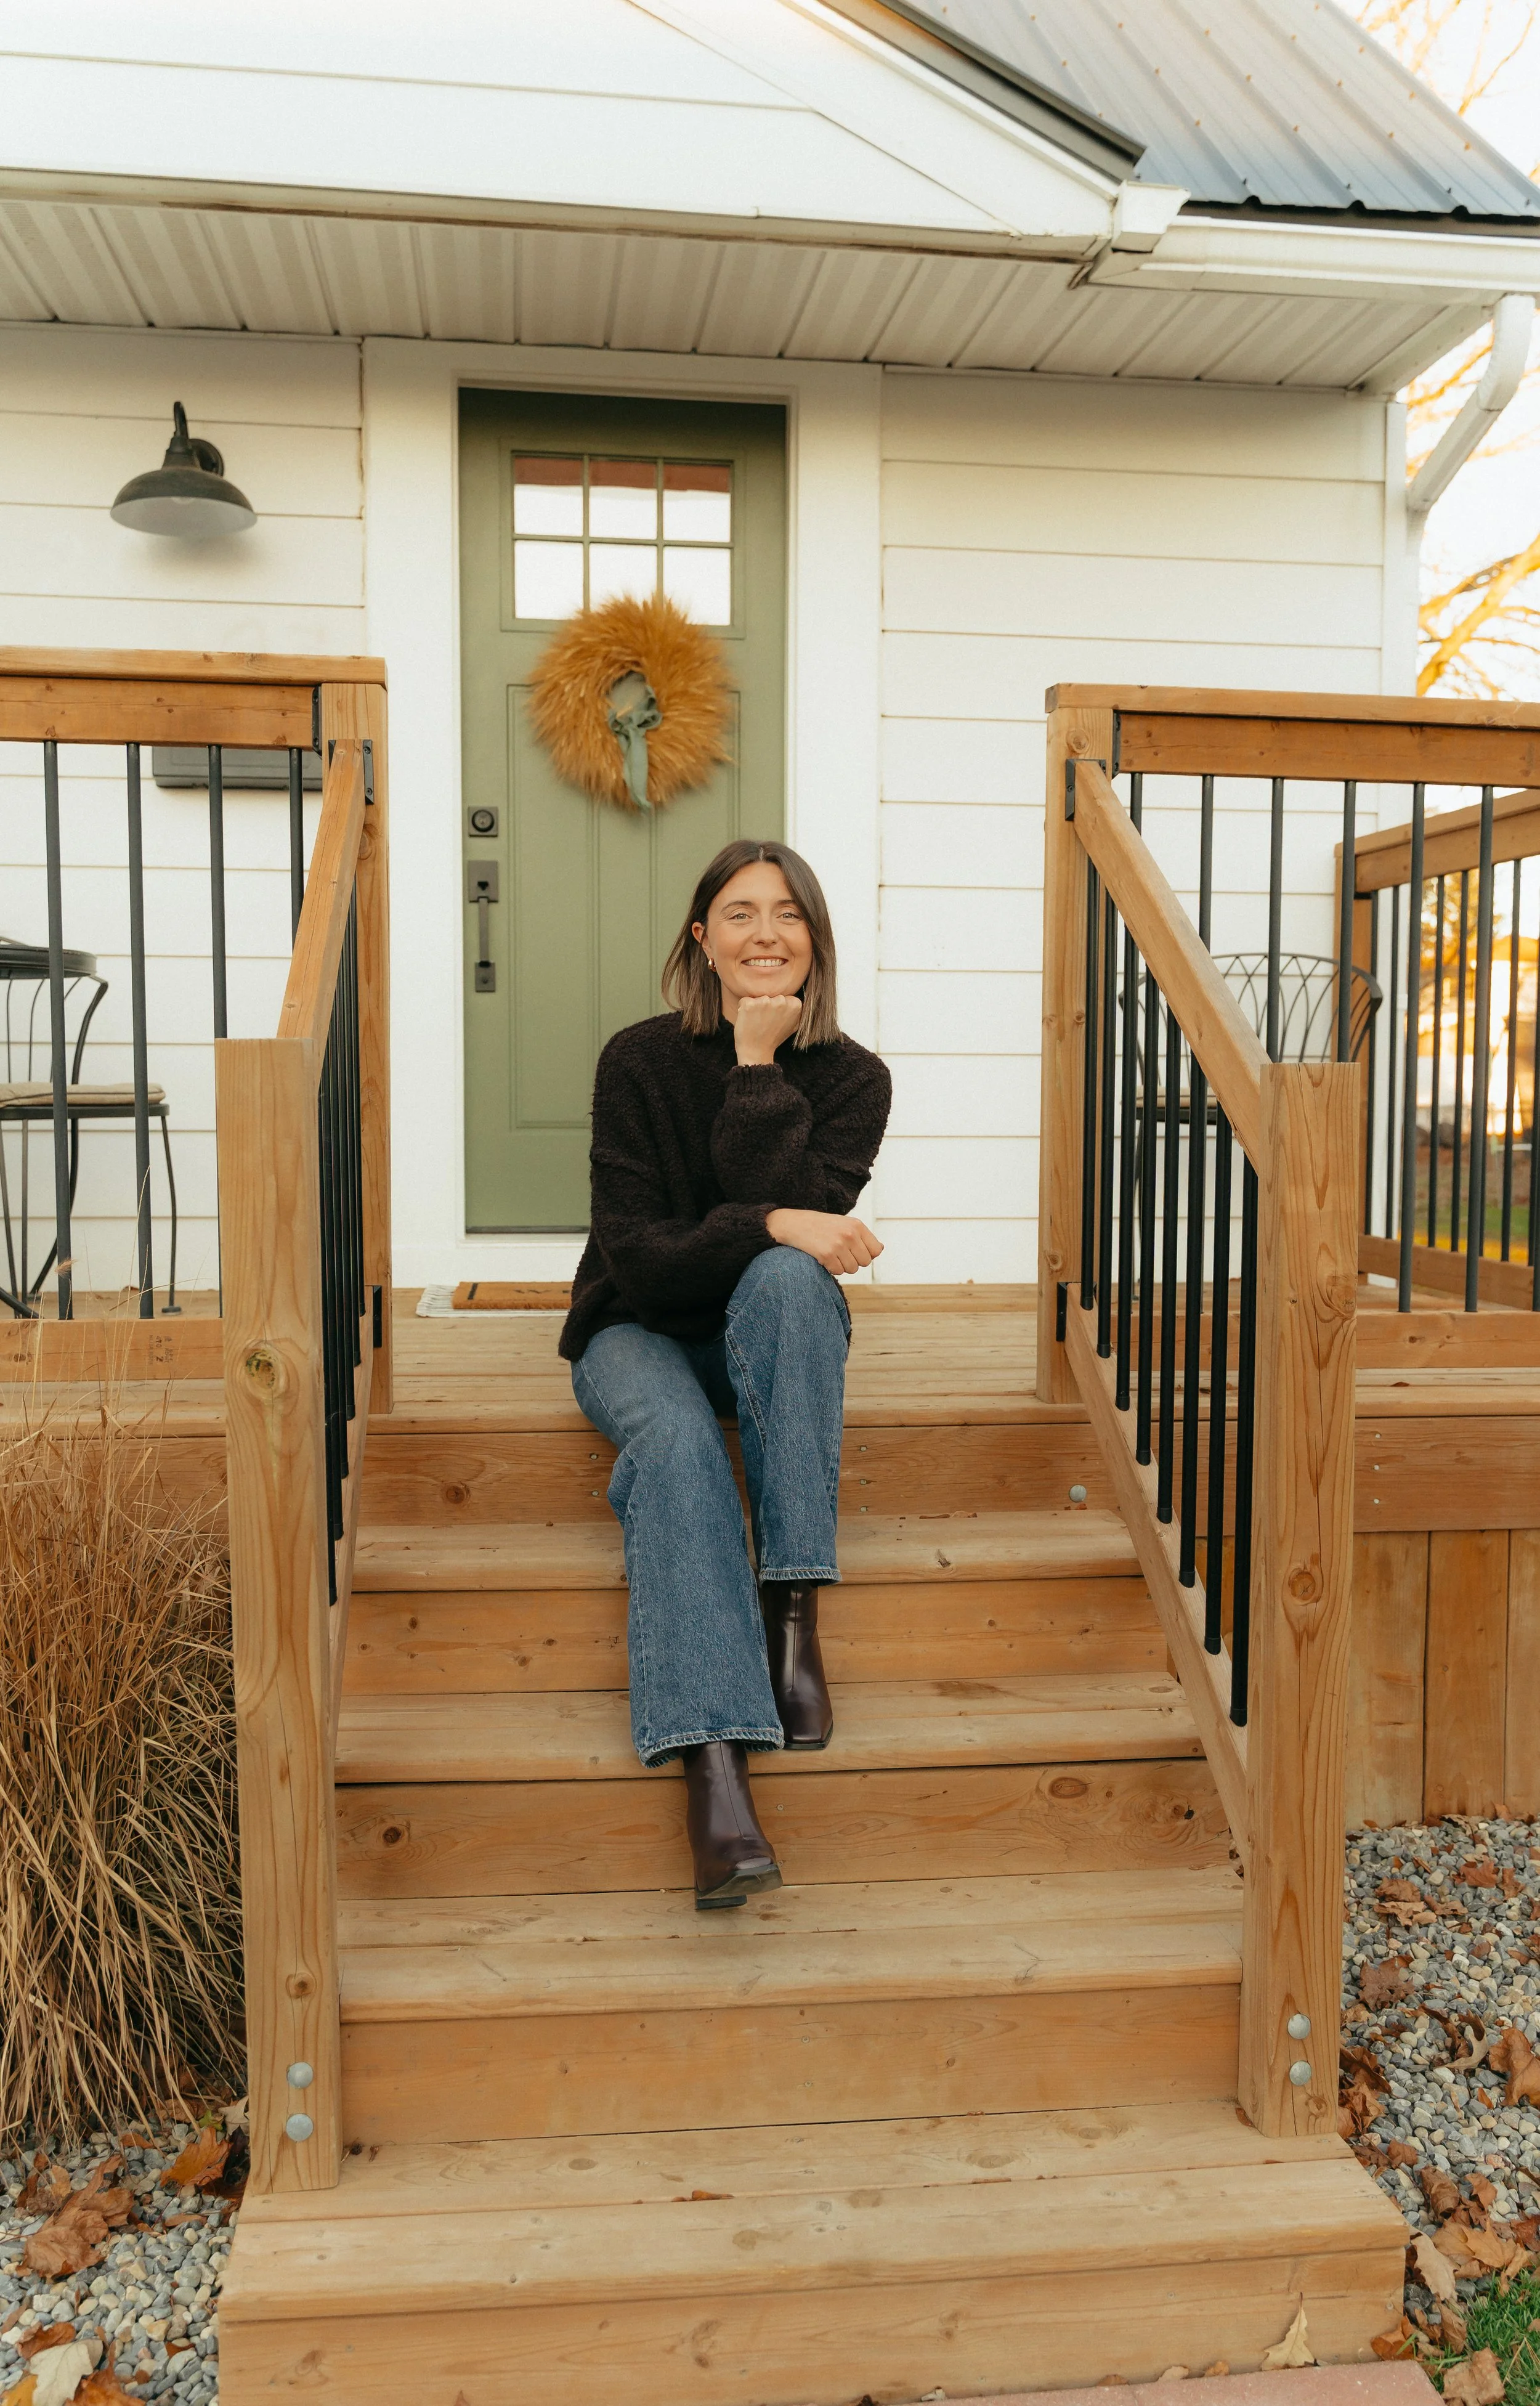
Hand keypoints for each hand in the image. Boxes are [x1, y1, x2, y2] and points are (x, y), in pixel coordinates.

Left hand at [734, 993, 801, 1066]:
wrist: (757, 1051)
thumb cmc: (773, 1038)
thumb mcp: (793, 1026)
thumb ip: (796, 1012)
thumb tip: (796, 1000)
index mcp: (795, 1004)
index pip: (784, 997)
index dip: (777, 1009)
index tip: (776, 1020)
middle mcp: (781, 1001)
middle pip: (771, 996)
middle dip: (767, 1006)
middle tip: (766, 1022)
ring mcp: (765, 1002)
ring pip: (758, 998)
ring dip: (756, 1007)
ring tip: (757, 1022)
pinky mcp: (749, 1004)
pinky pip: (745, 1001)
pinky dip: (743, 1009)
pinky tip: (749, 1021)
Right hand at [766, 1208, 882, 1275]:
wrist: (793, 1224)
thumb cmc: (820, 1226)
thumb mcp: (843, 1224)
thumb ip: (862, 1236)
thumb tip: (879, 1250)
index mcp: (857, 1225)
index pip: (876, 1250)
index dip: (867, 1255)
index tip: (854, 1252)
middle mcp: (850, 1234)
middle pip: (865, 1262)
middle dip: (854, 1261)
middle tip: (840, 1253)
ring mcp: (838, 1244)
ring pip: (852, 1269)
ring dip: (842, 1266)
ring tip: (831, 1254)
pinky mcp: (826, 1254)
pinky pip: (838, 1271)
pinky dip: (831, 1268)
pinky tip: (823, 1257)